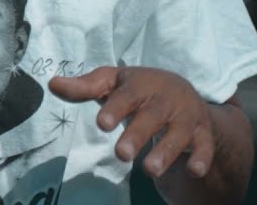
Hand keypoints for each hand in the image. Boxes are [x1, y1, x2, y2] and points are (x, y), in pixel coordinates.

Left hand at [49, 66, 213, 180]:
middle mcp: (165, 100)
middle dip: (138, 134)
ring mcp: (185, 117)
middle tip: (121, 154)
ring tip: (149, 170)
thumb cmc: (138, 90)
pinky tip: (195, 172)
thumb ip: (84, 87)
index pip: (126, 96)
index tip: (102, 124)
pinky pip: (204, 147)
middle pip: (152, 116)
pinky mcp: (202, 135)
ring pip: (178, 135)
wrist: (184, 92)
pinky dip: (202, 159)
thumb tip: (52, 84)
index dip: (115, 109)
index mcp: (140, 85)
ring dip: (166, 152)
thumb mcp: (112, 84)